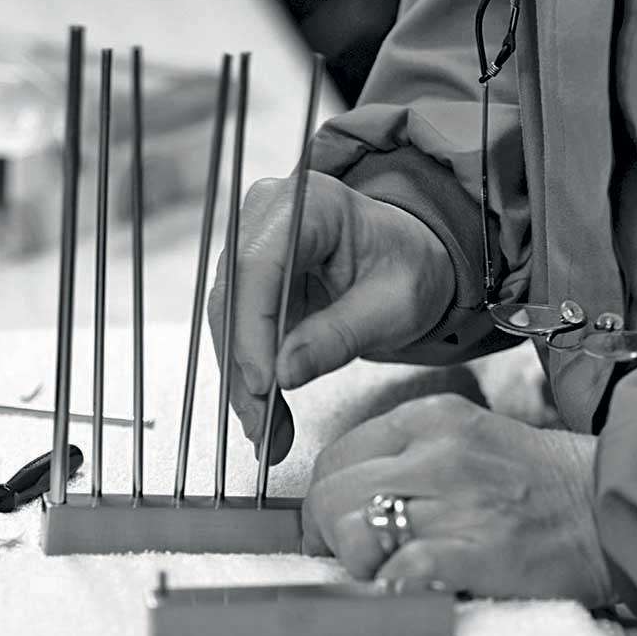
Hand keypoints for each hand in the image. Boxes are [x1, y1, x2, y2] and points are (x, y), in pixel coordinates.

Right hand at [206, 171, 454, 462]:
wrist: (409, 259)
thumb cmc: (409, 266)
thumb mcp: (394, 305)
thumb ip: (341, 335)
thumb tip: (286, 373)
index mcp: (310, 203)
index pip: (258, 264)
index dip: (252, 328)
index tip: (265, 384)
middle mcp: (268, 216)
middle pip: (233, 295)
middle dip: (245, 367)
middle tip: (263, 424)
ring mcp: (252, 245)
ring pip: (226, 320)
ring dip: (243, 380)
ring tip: (268, 432)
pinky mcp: (248, 280)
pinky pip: (237, 330)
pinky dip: (249, 375)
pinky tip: (264, 415)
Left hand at [302, 394, 614, 607]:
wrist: (606, 505)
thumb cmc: (531, 477)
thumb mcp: (460, 437)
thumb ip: (399, 455)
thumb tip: (339, 497)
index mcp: (428, 418)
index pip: (335, 455)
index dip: (320, 495)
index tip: (327, 519)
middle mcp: (438, 453)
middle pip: (333, 492)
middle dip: (325, 529)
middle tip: (342, 550)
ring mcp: (458, 502)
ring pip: (356, 531)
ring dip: (355, 559)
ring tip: (378, 566)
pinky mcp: (478, 552)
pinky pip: (402, 569)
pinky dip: (391, 583)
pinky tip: (401, 585)